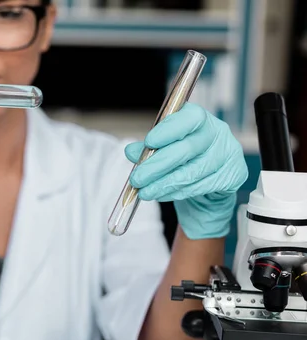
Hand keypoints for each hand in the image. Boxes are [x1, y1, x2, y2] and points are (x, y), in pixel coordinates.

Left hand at [124, 103, 248, 239]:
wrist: (208, 187)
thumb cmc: (184, 161)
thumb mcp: (163, 150)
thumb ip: (147, 149)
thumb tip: (131, 151)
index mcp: (199, 119)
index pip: (189, 118)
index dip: (169, 130)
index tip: (148, 142)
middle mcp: (218, 133)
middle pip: (188, 148)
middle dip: (158, 166)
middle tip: (137, 179)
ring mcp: (229, 154)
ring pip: (192, 172)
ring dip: (164, 184)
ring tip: (145, 192)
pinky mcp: (234, 175)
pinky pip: (201, 186)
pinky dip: (177, 192)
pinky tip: (162, 194)